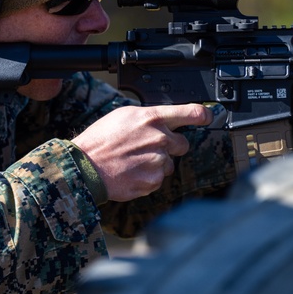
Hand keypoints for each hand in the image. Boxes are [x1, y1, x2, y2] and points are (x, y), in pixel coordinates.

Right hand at [71, 104, 211, 202]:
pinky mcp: (153, 180)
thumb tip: (162, 119)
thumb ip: (148, 117)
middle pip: (183, 143)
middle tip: (149, 149)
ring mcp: (158, 161)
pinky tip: (131, 173)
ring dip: (156, 164)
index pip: (191, 113)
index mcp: (152, 118)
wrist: (85, 167)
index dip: (203, 115)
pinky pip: (158, 179)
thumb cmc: (100, 141)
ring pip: (169, 164)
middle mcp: (159, 138)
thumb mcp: (123, 116)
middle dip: (170, 147)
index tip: (208, 117)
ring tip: (133, 162)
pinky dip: (148, 178)